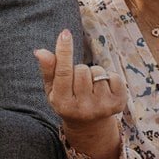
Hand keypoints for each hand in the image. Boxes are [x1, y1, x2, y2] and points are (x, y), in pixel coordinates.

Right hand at [35, 29, 124, 158]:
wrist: (89, 125)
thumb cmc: (67, 100)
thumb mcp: (53, 88)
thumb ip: (48, 70)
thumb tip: (40, 51)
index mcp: (62, 103)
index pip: (63, 72)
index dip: (64, 51)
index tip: (65, 33)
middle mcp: (82, 107)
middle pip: (82, 69)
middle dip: (80, 70)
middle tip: (78, 83)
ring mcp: (101, 107)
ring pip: (98, 71)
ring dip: (94, 74)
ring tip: (91, 87)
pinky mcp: (117, 104)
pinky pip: (114, 76)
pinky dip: (110, 78)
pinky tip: (104, 90)